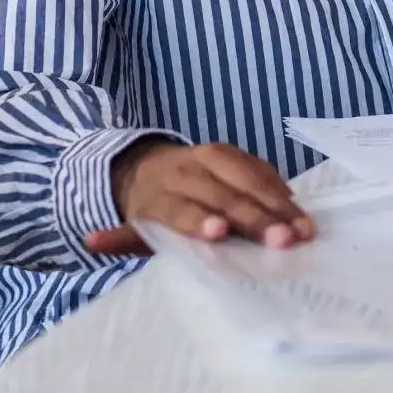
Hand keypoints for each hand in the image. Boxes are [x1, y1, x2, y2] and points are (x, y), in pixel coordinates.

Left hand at [83, 139, 313, 256]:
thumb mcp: (131, 228)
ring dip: (279, 205)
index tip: (219, 233)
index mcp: (159, 194)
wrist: (150, 166)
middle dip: (256, 218)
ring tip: (303, 229)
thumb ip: (119, 239)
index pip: (182, 209)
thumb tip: (90, 241)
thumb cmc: (149, 211)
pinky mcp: (234, 151)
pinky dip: (279, 190)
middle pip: (224, 196)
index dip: (200, 220)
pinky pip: (260, 169)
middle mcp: (186, 170)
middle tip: (283, 240)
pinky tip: (297, 210)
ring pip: (249, 179)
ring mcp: (213, 156)